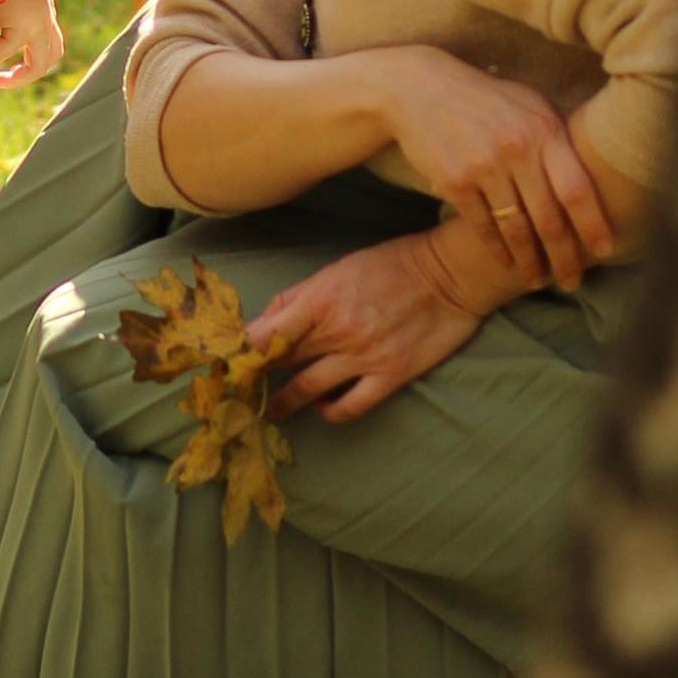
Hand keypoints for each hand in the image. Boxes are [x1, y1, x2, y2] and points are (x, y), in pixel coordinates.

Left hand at [0, 0, 64, 89]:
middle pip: (39, 67)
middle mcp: (43, 26)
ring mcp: (48, 16)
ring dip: (33, 65)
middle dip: (16, 79)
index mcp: (26, 28)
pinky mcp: (46, 7)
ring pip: (52, 53)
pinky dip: (35, 47)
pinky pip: (50, 36)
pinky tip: (13, 41)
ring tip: (10, 70)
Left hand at [248, 231, 484, 424]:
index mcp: (320, 299)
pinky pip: (349, 407)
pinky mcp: (390, 375)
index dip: (239, 353)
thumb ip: (299, 296)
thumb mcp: (339, 268)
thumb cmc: (393, 264)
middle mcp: (337, 331)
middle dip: (257, 378)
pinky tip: (323, 408)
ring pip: (307, 390)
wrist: (451, 274)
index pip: (263, 334)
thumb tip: (265, 321)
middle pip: (281, 363)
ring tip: (274, 410)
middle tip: (242, 391)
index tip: (226, 364)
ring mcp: (364, 356)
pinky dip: (330, 412)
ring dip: (284, 403)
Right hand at [366, 45, 613, 289]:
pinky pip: (483, 227)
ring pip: (516, 229)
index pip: (578, 188)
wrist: (419, 89)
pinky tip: (506, 263)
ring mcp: (484, 166)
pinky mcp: (454, 182)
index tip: (605, 252)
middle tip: (572, 281)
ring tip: (538, 280)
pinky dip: (497, 250)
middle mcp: (517, 149)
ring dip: (529, 262)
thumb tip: (599, 166)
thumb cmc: (485, 99)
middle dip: (564, 257)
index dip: (594, 225)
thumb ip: (559, 133)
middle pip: (549, 219)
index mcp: (544, 129)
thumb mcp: (529, 103)